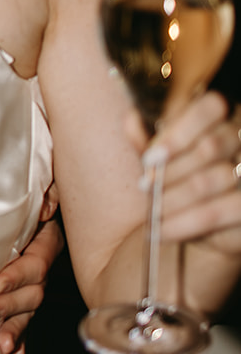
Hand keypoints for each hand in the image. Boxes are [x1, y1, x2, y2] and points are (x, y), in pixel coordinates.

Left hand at [0, 201, 64, 353]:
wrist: (33, 201)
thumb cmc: (32, 192)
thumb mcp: (44, 186)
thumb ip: (48, 194)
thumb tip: (46, 208)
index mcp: (46, 239)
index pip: (35, 262)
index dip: (17, 275)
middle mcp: (41, 263)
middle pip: (32, 291)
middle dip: (10, 307)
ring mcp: (34, 281)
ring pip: (28, 309)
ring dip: (15, 327)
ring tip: (1, 343)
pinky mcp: (23, 293)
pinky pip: (25, 318)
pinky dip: (20, 335)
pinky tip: (14, 350)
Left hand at [132, 92, 240, 262]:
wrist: (187, 246)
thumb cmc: (173, 198)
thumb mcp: (157, 169)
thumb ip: (147, 145)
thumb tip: (131, 118)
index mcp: (220, 124)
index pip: (210, 107)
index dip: (179, 131)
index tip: (149, 158)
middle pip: (211, 145)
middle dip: (170, 170)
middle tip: (145, 188)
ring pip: (215, 178)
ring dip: (174, 198)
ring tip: (151, 213)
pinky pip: (222, 210)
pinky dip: (185, 222)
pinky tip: (161, 231)